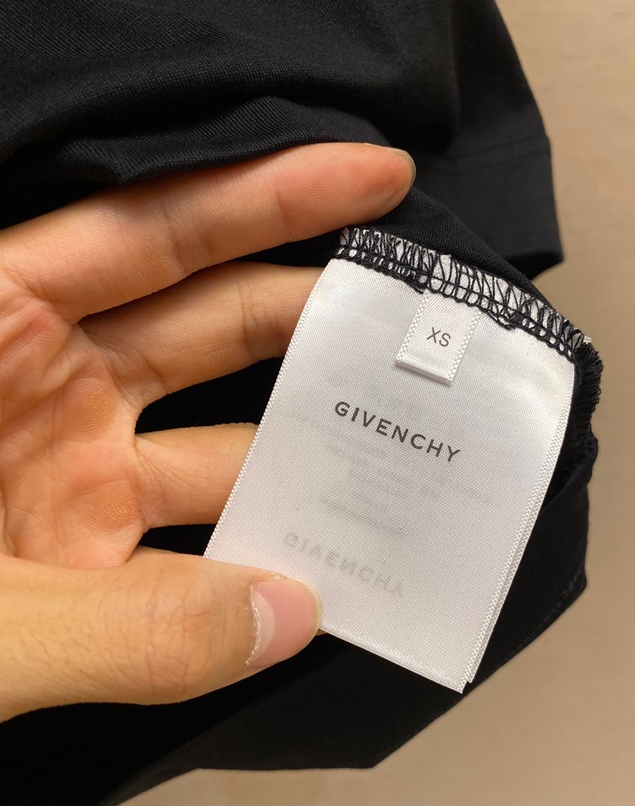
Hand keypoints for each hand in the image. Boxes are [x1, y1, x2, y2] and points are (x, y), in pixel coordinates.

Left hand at [0, 142, 414, 720]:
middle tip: (425, 318)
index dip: (271, 197)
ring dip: (304, 450)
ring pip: (214, 440)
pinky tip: (330, 559)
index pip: (153, 235)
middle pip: (208, 323)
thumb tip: (297, 618)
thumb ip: (126, 630)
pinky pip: (188, 547)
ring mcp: (65, 476)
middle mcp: (39, 386)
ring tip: (410, 446)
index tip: (378, 175)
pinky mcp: (77, 562)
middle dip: (316, 313)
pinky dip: (254, 559)